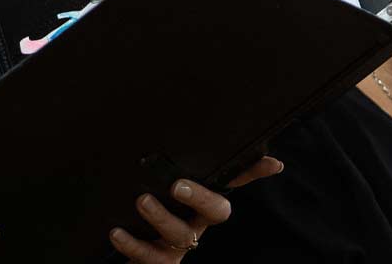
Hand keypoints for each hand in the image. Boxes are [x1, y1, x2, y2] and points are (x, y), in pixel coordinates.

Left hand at [110, 161, 282, 261]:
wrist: (127, 247)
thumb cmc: (148, 208)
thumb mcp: (160, 180)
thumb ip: (179, 160)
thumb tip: (222, 139)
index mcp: (201, 201)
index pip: (233, 180)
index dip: (254, 172)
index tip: (274, 162)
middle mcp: (197, 222)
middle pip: (216, 212)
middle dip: (200, 197)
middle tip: (177, 184)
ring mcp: (179, 244)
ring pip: (180, 235)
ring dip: (161, 218)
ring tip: (141, 201)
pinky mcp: (158, 262)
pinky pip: (151, 258)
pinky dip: (133, 245)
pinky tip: (117, 232)